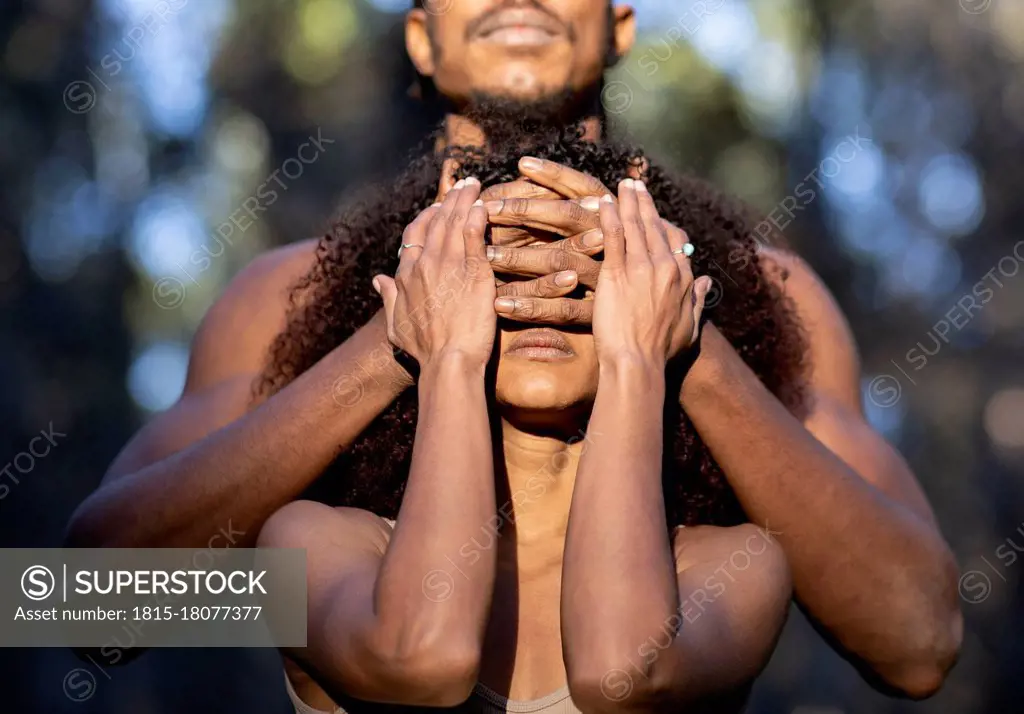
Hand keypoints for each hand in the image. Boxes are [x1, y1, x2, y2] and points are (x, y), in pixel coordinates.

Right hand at [373, 178, 495, 371]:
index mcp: (406, 275)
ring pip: (455, 223)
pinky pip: (474, 236)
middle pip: (437, 221)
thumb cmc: (424, 351)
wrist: (447, 362)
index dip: (427, 217)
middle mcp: (425, 264)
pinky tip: (484, 205)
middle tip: (463, 184)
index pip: (414, 235)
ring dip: (465, 200)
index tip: (438, 208)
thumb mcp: (396, 326)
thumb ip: (388, 298)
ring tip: (475, 185)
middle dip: (450, 199)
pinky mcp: (474, 272)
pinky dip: (477, 218)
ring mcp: (449, 266)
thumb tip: (378, 280)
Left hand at [480, 156, 643, 323]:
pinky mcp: (597, 310)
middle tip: (488, 208)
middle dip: (525, 211)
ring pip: (559, 260)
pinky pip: (560, 308)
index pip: (582, 188)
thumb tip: (532, 173)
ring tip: (486, 256)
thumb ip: (576, 210)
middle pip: (566, 219)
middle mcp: (611, 241)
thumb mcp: (606, 232)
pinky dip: (530, 306)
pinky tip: (501, 304)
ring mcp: (604, 275)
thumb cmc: (621, 264)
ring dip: (519, 259)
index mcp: (611, 218)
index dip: (555, 174)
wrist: (651, 313)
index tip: (522, 163)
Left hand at [592, 179, 710, 365]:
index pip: (675, 243)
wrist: (638, 363)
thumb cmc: (662, 354)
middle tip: (636, 183)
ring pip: (635, 225)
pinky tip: (605, 201)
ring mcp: (641, 268)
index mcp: (683, 280)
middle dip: (645, 203)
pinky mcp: (617, 273)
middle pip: (655, 227)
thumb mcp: (690, 329)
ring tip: (622, 184)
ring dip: (628, 201)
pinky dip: (610, 216)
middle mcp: (665, 268)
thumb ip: (698, 302)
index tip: (655, 213)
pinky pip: (614, 236)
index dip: (664, 225)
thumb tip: (706, 284)